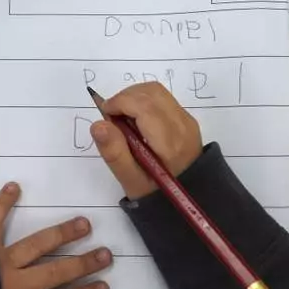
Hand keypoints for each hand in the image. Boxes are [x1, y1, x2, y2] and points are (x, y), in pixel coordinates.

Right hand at [91, 83, 203, 199]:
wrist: (189, 196)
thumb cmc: (156, 193)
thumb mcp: (132, 181)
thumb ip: (115, 153)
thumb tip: (99, 125)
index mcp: (170, 142)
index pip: (144, 105)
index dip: (119, 103)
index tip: (105, 115)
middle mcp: (183, 126)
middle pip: (151, 92)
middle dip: (125, 97)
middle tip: (112, 118)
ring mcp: (187, 121)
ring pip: (157, 92)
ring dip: (134, 97)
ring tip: (122, 119)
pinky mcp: (187, 120)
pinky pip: (163, 99)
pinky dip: (144, 102)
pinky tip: (137, 122)